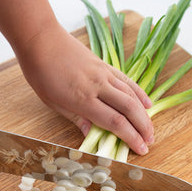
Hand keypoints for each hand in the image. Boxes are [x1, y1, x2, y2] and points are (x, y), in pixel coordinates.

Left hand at [15, 23, 153, 154]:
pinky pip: (126, 80)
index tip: (140, 149)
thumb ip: (76, 118)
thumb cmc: (41, 75)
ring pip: (131, 95)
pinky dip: (139, 92)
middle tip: (149, 142)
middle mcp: (98, 87)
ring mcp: (104, 74)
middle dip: (143, 128)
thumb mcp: (54, 103)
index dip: (131, 137)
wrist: (42, 41)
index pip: (115, 122)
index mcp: (83, 100)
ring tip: (150, 128)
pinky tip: (147, 102)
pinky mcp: (105, 65)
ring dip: (144, 113)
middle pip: (129, 109)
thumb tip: (91, 135)